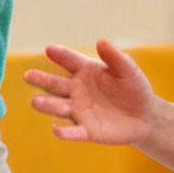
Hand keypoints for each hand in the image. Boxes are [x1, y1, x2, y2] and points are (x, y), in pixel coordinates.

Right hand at [21, 39, 156, 144]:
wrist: (144, 116)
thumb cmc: (134, 88)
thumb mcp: (128, 70)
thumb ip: (115, 57)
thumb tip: (101, 41)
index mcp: (85, 71)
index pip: (69, 60)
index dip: (60, 55)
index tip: (49, 49)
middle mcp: (77, 90)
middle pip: (55, 84)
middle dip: (42, 80)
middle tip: (29, 75)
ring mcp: (79, 110)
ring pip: (59, 107)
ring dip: (47, 105)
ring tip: (35, 101)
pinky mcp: (86, 130)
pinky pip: (72, 131)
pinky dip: (63, 132)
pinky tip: (56, 128)